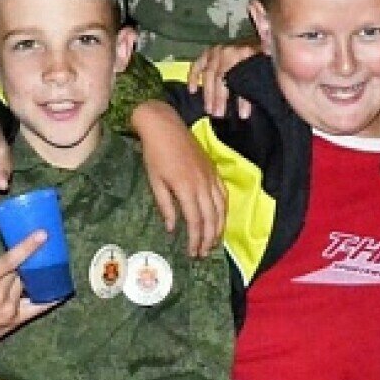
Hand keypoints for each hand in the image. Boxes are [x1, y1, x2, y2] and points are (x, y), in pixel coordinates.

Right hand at [0, 218, 52, 379]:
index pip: (10, 260)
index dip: (28, 246)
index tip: (44, 234)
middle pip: (22, 271)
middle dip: (27, 260)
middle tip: (38, 246)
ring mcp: (9, 311)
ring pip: (29, 285)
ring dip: (33, 275)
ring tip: (41, 262)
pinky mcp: (15, 322)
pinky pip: (39, 308)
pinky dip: (51, 298)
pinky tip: (62, 287)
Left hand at [132, 100, 226, 256]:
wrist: (164, 126)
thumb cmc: (155, 154)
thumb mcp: (155, 181)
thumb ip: (166, 206)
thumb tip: (172, 229)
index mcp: (186, 188)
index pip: (195, 221)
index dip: (195, 240)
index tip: (192, 252)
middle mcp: (202, 184)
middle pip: (211, 218)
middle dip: (209, 238)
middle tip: (204, 253)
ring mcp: (210, 176)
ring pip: (221, 207)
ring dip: (219, 227)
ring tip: (214, 241)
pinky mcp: (213, 169)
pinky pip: (224, 193)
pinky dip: (224, 209)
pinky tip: (221, 218)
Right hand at [188, 41, 259, 119]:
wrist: (263, 40)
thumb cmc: (262, 57)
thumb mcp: (264, 70)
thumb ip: (258, 85)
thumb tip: (243, 113)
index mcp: (246, 54)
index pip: (240, 79)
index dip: (242, 99)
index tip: (242, 115)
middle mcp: (229, 51)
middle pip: (221, 77)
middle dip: (219, 98)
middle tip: (219, 114)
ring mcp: (218, 51)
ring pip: (208, 73)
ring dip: (208, 93)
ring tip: (209, 109)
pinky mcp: (210, 52)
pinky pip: (198, 64)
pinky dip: (193, 76)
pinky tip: (193, 90)